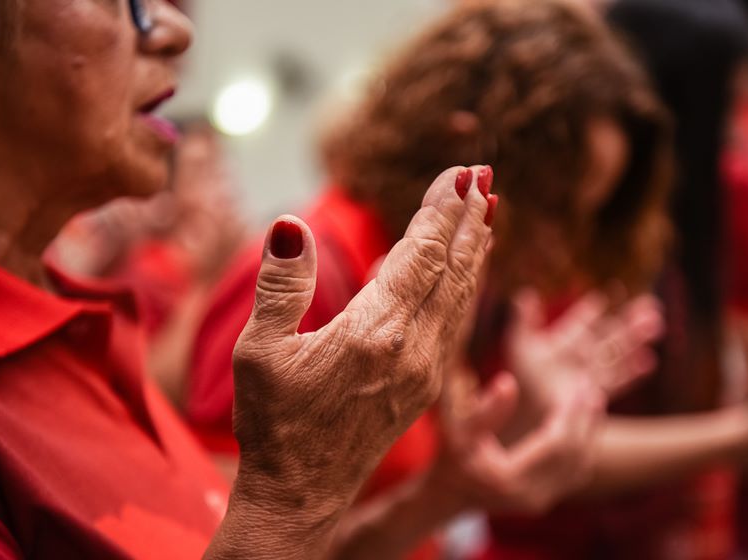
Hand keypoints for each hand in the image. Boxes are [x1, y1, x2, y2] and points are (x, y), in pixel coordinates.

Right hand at [224, 167, 494, 549]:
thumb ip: (280, 286)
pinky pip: (456, 322)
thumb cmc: (274, 422)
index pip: (420, 255)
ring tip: (487, 213)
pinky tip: (468, 272)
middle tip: (484, 176)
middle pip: (452, 270)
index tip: (459, 174)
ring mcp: (426, 370)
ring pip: (461, 296)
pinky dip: (467, 287)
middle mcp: (412, 348)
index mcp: (374, 333)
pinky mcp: (426, 385)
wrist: (302, 492)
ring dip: (475, 250)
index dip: (441, 212)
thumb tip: (290, 226)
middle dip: (468, 220)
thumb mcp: (260, 352)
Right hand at [431, 367, 604, 514]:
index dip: (569, 414)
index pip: (555, 444)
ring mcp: (539, 503)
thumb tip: (510, 382)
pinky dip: (582, 448)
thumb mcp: (458, 431)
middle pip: (572, 455)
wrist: (447, 494)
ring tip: (593, 402)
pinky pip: (573, 474)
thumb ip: (485, 410)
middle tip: (592, 389)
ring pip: (578, 465)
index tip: (578, 387)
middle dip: (584, 420)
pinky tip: (584, 425)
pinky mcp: (543, 502)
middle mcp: (530, 497)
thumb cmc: (449, 458)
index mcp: (510, 479)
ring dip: (588, 433)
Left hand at [506, 290, 662, 400]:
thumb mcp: (522, 345)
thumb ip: (525, 320)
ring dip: (638, 341)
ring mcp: (594, 373)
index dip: (595, 309)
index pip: (585, 321)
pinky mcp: (597, 392)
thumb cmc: (525, 378)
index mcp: (569, 340)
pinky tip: (649, 362)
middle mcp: (586, 354)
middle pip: (612, 334)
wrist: (530, 411)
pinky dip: (633, 372)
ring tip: (657, 325)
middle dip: (631, 321)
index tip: (614, 290)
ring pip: (620, 354)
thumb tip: (524, 293)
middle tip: (652, 306)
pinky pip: (619, 380)